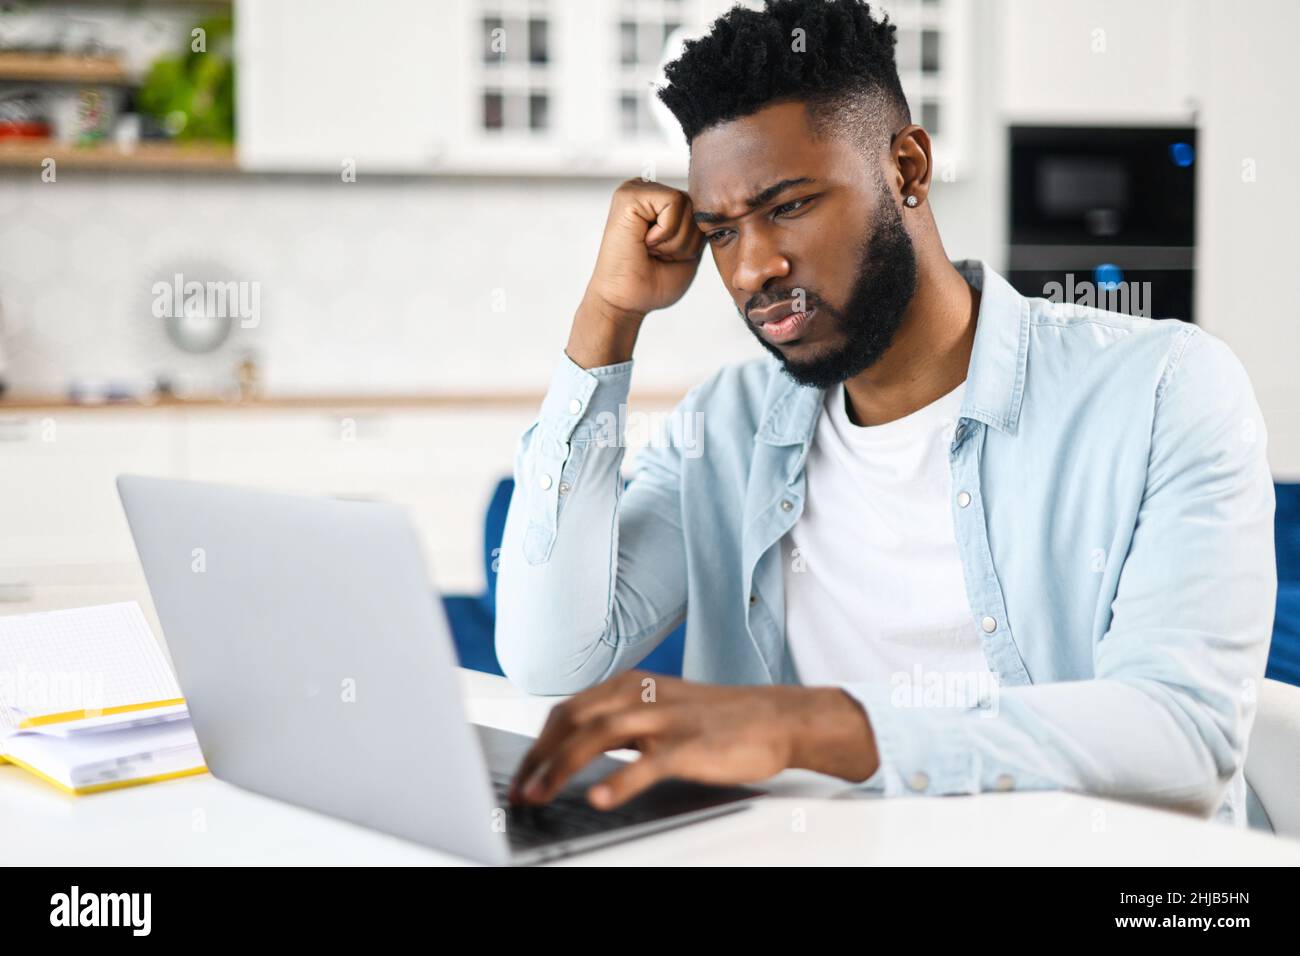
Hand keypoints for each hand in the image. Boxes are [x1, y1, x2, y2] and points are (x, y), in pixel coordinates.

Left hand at [506, 671, 879, 809]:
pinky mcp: (690, 744)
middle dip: (538, 757)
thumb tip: (573, 749)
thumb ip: (620, 722)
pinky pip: (649, 763)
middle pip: (573, 719)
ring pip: (599, 735)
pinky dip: (620, 780)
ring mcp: (666, 718)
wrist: (777, 717)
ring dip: (561, 767)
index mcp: (630, 685)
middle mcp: (641, 695)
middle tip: (519, 791)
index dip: (537, 744)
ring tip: (539, 796)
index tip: (520, 775)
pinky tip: (600, 799)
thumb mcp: (660, 709)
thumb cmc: (717, 720)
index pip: (567, 710)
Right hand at [586, 179, 706, 318]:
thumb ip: (699, 225)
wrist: (625, 303)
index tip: (666, 257)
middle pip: (696, 205)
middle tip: (658, 255)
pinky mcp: (629, 194)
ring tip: (651, 250)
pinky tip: (646, 242)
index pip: (700, 210)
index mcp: (659, 205)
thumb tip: (713, 205)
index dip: (694, 241)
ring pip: (687, 203)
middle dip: (686, 240)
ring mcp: (636, 190)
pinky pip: (674, 201)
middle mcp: (647, 193)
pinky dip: (666, 231)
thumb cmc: (652, 284)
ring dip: (675, 239)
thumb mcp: (689, 250)